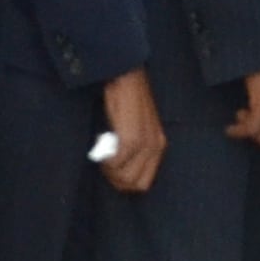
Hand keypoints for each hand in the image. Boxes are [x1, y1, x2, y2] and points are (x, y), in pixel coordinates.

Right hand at [96, 70, 168, 194]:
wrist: (126, 76)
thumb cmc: (127, 99)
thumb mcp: (137, 126)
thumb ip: (135, 147)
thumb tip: (119, 166)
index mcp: (159, 146)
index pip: (144, 182)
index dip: (124, 182)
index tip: (111, 171)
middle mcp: (155, 147)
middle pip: (134, 184)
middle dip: (114, 179)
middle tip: (103, 164)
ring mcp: (145, 145)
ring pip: (124, 177)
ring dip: (108, 170)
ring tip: (102, 155)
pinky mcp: (131, 139)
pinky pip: (115, 163)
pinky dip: (104, 160)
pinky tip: (100, 147)